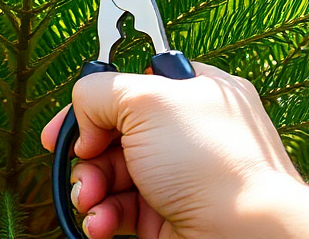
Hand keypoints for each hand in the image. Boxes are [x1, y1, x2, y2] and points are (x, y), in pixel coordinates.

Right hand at [41, 62, 308, 238]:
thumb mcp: (146, 101)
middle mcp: (187, 133)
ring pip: (113, 174)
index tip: (63, 126)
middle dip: (87, 152)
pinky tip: (100, 221)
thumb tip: (83, 117)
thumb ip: (100, 90)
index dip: (92, 103)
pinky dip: (103, 215)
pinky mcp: (168, 214)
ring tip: (90, 200)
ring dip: (90, 186)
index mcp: (192, 90)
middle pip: (114, 133)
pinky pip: (122, 209)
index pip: (129, 84)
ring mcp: (178, 176)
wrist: (244, 235)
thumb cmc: (212, 165)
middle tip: (81, 164)